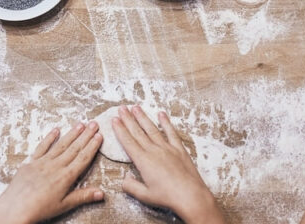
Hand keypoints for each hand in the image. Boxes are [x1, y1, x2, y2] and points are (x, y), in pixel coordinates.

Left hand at [0, 122, 102, 223]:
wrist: (16, 207)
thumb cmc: (40, 209)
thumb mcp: (64, 205)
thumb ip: (83, 197)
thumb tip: (101, 193)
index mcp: (66, 177)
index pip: (83, 158)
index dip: (92, 146)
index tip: (99, 136)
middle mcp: (56, 166)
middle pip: (74, 148)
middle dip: (86, 135)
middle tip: (94, 124)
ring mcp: (43, 162)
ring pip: (61, 145)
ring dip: (72, 134)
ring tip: (80, 124)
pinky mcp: (31, 161)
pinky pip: (42, 147)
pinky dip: (49, 138)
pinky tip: (56, 130)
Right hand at [112, 106, 224, 223]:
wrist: (191, 196)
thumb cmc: (167, 197)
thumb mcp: (144, 196)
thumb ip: (131, 186)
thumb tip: (124, 179)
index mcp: (143, 161)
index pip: (128, 142)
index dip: (120, 130)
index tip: (114, 120)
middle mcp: (154, 151)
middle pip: (138, 132)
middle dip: (128, 119)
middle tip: (121, 108)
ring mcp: (167, 148)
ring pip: (152, 129)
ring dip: (143, 118)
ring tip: (136, 107)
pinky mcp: (179, 149)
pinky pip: (171, 133)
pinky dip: (166, 123)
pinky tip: (161, 114)